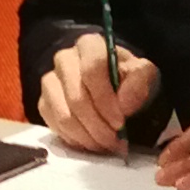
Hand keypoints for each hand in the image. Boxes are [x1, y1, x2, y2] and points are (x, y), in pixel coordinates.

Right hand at [36, 33, 159, 155]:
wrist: (115, 89)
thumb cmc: (128, 79)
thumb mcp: (144, 75)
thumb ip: (139, 82)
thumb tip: (124, 104)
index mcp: (90, 45)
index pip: (92, 70)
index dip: (105, 100)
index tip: (120, 123)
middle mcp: (65, 59)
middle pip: (76, 98)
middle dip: (98, 126)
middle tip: (116, 141)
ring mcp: (50, 81)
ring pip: (64, 115)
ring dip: (88, 136)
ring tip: (106, 145)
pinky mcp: (44, 103)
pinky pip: (55, 125)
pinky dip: (76, 140)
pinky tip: (92, 142)